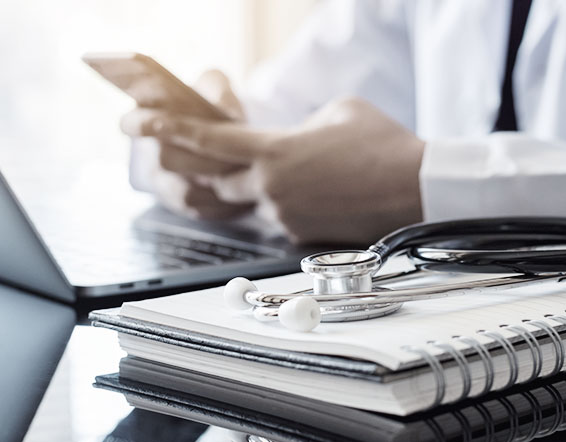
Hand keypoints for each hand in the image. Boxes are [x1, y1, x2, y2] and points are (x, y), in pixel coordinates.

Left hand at [123, 96, 423, 243]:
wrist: (417, 189)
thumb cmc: (381, 144)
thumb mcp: (337, 112)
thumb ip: (298, 126)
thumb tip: (289, 140)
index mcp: (275, 151)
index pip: (209, 140)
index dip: (170, 130)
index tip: (139, 122)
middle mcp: (271, 188)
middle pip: (214, 180)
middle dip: (198, 167)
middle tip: (188, 152)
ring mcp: (284, 216)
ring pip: (248, 201)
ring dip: (249, 186)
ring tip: (284, 172)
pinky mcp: (300, 235)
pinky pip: (276, 217)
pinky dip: (281, 202)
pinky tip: (315, 190)